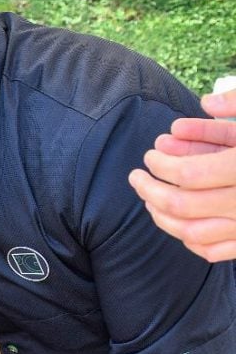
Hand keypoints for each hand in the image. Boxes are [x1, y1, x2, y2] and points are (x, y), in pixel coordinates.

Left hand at [129, 89, 235, 261]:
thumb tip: (206, 103)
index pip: (190, 174)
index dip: (162, 166)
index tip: (150, 155)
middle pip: (184, 206)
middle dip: (151, 191)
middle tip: (136, 178)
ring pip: (195, 234)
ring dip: (164, 219)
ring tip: (149, 201)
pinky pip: (218, 251)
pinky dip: (192, 241)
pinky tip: (179, 227)